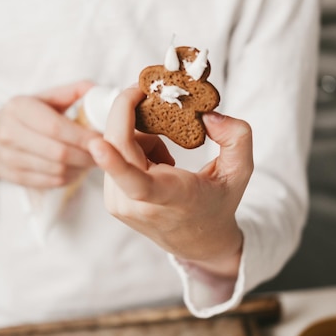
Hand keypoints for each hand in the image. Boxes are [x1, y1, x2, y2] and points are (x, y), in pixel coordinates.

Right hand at [0, 81, 99, 194]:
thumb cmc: (25, 116)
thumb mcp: (43, 97)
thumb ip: (72, 92)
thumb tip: (99, 90)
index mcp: (19, 108)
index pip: (56, 127)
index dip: (83, 136)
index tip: (104, 139)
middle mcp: (9, 133)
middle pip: (58, 152)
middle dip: (87, 155)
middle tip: (104, 153)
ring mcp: (9, 158)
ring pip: (57, 170)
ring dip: (81, 168)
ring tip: (93, 160)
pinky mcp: (14, 177)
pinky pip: (51, 182)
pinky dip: (70, 177)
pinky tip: (77, 168)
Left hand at [88, 87, 252, 277]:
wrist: (198, 241)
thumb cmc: (218, 202)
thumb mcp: (240, 171)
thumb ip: (236, 137)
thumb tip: (207, 115)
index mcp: (170, 198)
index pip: (137, 184)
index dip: (113, 161)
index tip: (96, 143)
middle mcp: (138, 205)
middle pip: (117, 146)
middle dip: (129, 111)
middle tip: (151, 95)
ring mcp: (119, 204)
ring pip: (114, 145)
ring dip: (138, 135)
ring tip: (167, 155)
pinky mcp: (110, 200)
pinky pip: (113, 155)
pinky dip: (134, 147)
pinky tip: (154, 163)